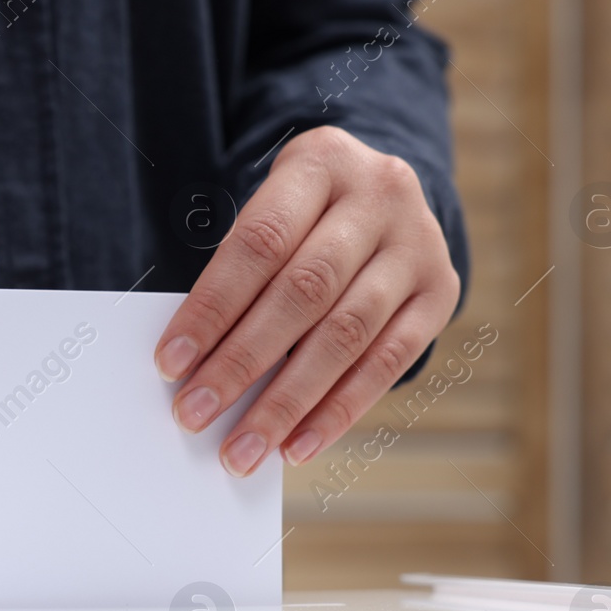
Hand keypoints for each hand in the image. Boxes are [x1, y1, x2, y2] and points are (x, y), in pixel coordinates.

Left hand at [154, 126, 459, 476]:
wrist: (383, 194)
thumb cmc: (300, 216)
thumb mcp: (271, 213)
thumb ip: (240, 274)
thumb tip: (195, 366)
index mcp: (322, 162)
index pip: (258, 243)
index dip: (212, 308)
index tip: (170, 363)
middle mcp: (380, 195)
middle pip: (303, 293)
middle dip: (241, 363)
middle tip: (196, 413)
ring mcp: (418, 243)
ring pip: (346, 335)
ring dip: (287, 402)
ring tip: (243, 448)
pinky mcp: (441, 290)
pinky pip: (388, 362)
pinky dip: (338, 411)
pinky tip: (297, 445)